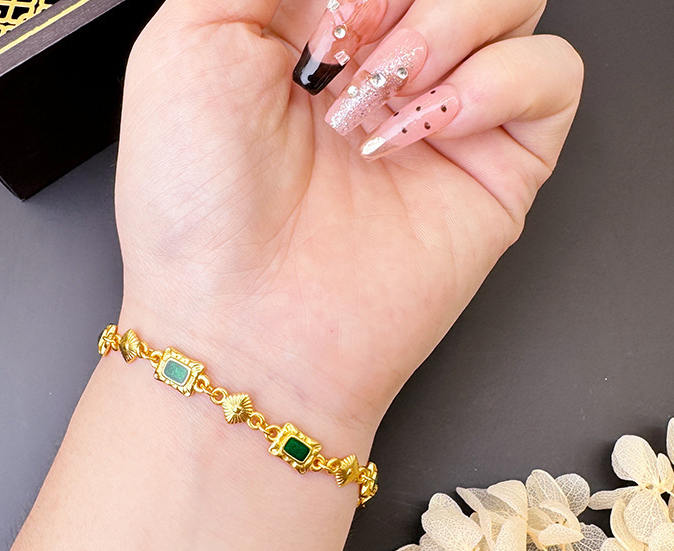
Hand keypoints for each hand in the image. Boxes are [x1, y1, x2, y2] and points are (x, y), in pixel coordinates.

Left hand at [113, 0, 581, 437]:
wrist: (241, 327)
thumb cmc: (198, 208)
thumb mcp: (189, 41)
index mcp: (313, 31)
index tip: (322, 17)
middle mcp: (381, 68)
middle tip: (347, 45)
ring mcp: (441, 117)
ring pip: (512, 3)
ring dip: (451, 23)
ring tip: (382, 94)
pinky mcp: (491, 169)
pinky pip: (553, 78)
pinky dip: (502, 81)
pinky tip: (432, 123)